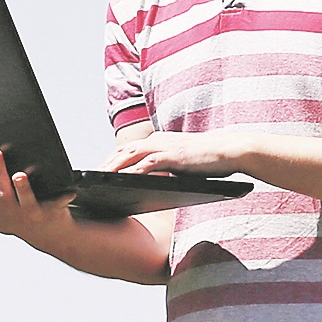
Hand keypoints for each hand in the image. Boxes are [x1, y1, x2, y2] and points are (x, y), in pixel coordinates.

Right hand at [0, 146, 74, 242]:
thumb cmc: (19, 221)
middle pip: (1, 191)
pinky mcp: (51, 211)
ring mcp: (31, 213)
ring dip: (22, 188)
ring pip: (25, 200)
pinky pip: (57, 203)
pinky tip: (66, 190)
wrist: (47, 235)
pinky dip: (63, 197)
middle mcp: (12, 213)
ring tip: (19, 176)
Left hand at [103, 130, 246, 177]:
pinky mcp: (172, 156)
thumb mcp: (182, 162)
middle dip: (105, 164)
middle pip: (123, 151)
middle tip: (90, 178)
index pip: (128, 149)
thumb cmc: (210, 159)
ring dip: (112, 167)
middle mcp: (157, 140)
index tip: (98, 172)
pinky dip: (131, 171)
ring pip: (129, 155)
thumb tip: (156, 180)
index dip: (111, 160)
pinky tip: (121, 180)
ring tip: (98, 179)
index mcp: (158, 141)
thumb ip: (167, 167)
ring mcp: (164, 147)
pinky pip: (146, 164)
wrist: (231, 150)